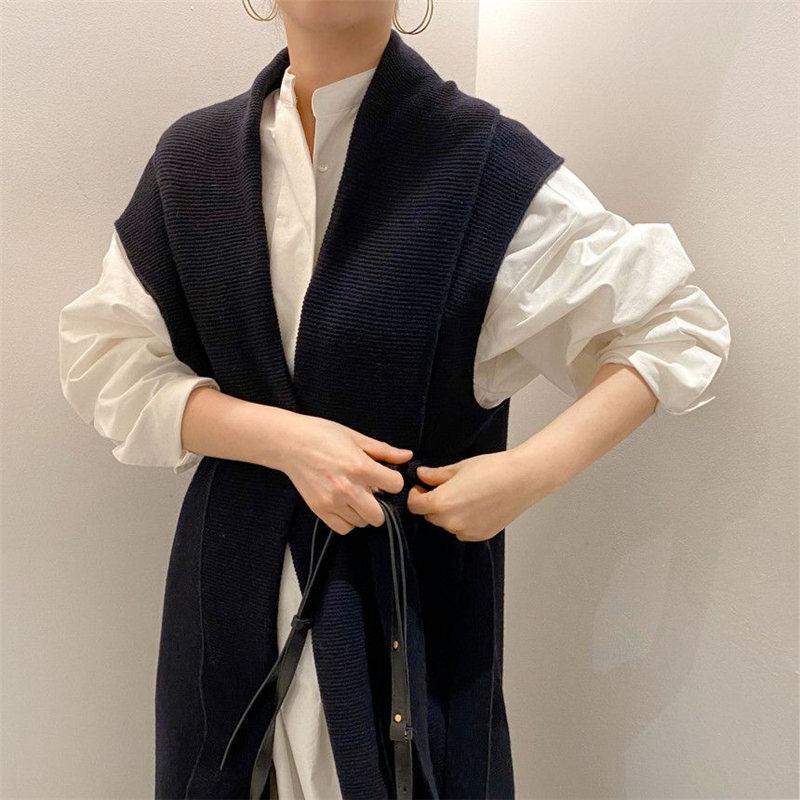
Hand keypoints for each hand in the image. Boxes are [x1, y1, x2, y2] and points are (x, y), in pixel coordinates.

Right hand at [275, 413, 411, 534]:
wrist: (290, 443)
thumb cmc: (322, 435)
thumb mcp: (356, 437)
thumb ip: (383, 450)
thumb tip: (407, 456)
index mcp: (360, 467)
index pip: (395, 485)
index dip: (393, 480)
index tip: (385, 476)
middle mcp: (348, 489)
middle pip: (380, 515)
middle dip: (381, 504)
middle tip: (372, 491)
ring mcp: (333, 502)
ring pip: (362, 522)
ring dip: (364, 512)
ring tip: (356, 496)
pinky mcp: (319, 510)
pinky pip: (343, 528)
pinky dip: (348, 521)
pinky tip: (346, 506)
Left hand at [407, 448, 557, 541]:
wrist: (523, 479)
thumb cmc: (493, 469)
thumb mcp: (459, 468)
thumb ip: (436, 475)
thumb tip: (421, 475)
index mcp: (441, 503)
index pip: (414, 506)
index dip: (416, 495)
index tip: (422, 487)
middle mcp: (451, 522)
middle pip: (430, 516)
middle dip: (433, 503)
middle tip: (447, 488)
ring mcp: (466, 532)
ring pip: (447, 523)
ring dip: (449, 513)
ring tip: (467, 495)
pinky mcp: (480, 536)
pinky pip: (463, 530)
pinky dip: (464, 521)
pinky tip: (477, 505)